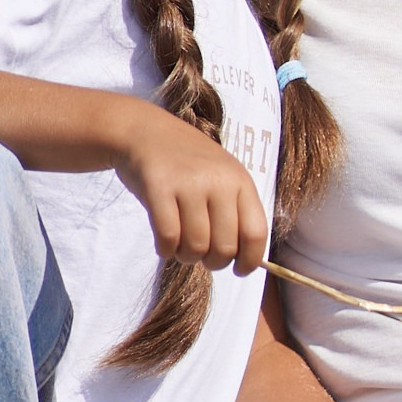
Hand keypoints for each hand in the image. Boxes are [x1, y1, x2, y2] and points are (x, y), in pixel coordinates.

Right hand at [108, 98, 269, 275]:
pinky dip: (165, 250)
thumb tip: (246, 260)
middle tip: (199, 254)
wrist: (146, 132)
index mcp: (240, 181)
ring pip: (195, 247)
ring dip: (185, 257)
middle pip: (224, 247)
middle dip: (212, 262)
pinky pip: (167, 238)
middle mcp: (218, 181)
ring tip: (179, 246)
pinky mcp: (158, 188)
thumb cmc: (187, 164)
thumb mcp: (221, 177)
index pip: (256, 232)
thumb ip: (234, 212)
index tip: (239, 270)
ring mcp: (188, 184)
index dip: (250, 260)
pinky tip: (163, 243)